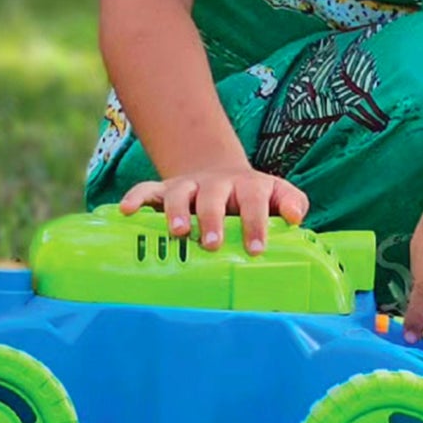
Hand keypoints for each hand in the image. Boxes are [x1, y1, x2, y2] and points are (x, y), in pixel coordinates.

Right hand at [119, 169, 308, 254]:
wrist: (220, 173)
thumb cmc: (252, 197)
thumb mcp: (276, 195)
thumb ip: (292, 202)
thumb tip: (296, 217)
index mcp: (248, 186)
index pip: (254, 200)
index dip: (255, 223)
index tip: (256, 248)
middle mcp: (217, 184)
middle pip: (213, 196)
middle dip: (212, 219)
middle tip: (212, 243)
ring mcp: (189, 186)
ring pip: (179, 193)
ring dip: (177, 211)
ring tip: (176, 232)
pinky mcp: (165, 190)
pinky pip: (146, 190)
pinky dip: (135, 198)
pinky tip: (126, 211)